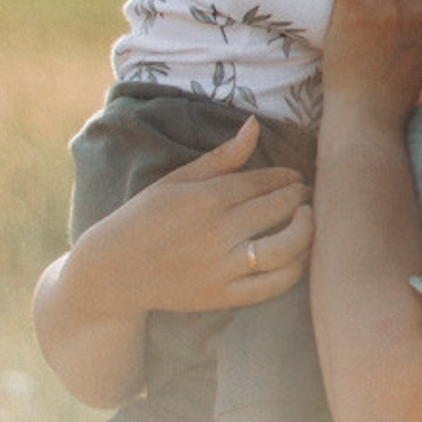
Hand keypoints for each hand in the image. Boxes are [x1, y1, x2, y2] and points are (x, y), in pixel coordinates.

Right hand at [68, 117, 313, 315]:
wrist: (115, 271)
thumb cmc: (144, 218)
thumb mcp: (177, 180)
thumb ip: (222, 157)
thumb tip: (255, 125)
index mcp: (204, 198)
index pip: (261, 182)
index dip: (285, 177)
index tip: (295, 175)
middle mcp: (217, 232)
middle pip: (277, 208)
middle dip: (299, 196)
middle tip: (306, 193)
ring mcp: (221, 267)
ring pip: (284, 247)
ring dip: (305, 229)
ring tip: (306, 219)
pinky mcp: (223, 296)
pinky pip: (272, 285)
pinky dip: (293, 269)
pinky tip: (297, 254)